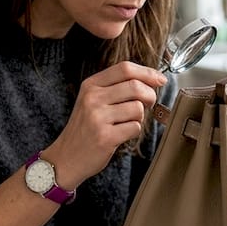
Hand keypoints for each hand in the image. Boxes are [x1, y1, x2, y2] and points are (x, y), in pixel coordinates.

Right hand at [44, 62, 167, 186]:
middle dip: (150, 95)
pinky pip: (135, 128)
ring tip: (126, 123)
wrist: (66, 157)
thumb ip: (117, 87)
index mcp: (91, 85)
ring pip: (137, 108)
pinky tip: (120, 134)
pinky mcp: (105, 137)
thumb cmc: (85, 128)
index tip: (160, 79)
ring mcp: (98, 118)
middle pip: (135, 86)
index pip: (125, 68)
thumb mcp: (92, 100)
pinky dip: (133, 132)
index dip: (147, 73)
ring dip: (139, 117)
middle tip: (149, 104)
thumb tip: (153, 79)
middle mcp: (92, 98)